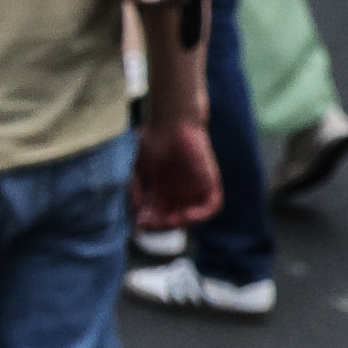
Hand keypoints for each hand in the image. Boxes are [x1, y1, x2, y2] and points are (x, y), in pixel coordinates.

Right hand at [133, 116, 220, 232]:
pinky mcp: (210, 182)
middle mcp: (180, 190)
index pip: (158, 213)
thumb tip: (137, 217)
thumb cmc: (153, 139)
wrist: (172, 122)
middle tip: (151, 223)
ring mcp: (195, 187)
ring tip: (168, 221)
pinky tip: (185, 215)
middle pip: (173, 217)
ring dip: (180, 223)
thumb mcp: (138, 169)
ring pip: (192, 215)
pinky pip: (211, 206)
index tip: (138, 224)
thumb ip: (136, 192)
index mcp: (163, 188)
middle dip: (162, 225)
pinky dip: (200, 215)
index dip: (149, 222)